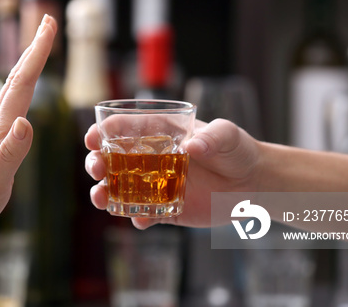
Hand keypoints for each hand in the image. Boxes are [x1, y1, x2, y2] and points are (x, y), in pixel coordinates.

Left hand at [0, 15, 56, 237]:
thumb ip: (9, 154)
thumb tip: (26, 123)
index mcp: (1, 130)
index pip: (23, 84)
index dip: (37, 53)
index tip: (47, 25)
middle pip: (19, 79)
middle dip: (35, 49)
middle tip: (48, 23)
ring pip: (15, 91)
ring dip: (29, 66)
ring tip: (40, 49)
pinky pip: (14, 108)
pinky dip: (23, 90)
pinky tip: (25, 94)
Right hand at [85, 118, 262, 228]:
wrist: (254, 184)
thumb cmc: (238, 150)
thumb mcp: (228, 136)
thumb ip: (212, 137)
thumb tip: (192, 147)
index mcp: (159, 132)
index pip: (122, 128)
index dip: (103, 131)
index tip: (93, 138)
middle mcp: (150, 158)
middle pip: (111, 159)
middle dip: (96, 163)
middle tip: (96, 169)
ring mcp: (155, 184)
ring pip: (119, 189)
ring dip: (105, 193)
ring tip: (101, 198)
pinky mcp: (165, 208)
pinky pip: (144, 214)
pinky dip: (138, 217)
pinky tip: (140, 219)